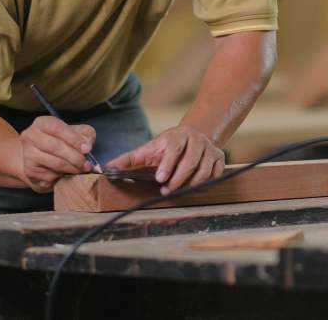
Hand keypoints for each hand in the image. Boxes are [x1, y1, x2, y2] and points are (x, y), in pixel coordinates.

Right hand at [17, 117, 95, 192]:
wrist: (40, 159)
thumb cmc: (61, 142)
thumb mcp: (75, 132)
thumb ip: (84, 134)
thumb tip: (87, 144)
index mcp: (42, 123)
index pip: (57, 128)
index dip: (74, 139)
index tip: (87, 149)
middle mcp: (30, 137)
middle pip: (55, 147)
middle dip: (75, 157)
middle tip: (87, 165)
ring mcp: (28, 154)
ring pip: (54, 163)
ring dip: (72, 168)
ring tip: (81, 170)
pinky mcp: (29, 171)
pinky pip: (50, 176)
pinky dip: (63, 176)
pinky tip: (68, 174)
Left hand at [108, 125, 225, 194]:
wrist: (193, 136)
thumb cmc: (165, 148)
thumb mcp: (147, 150)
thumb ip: (128, 159)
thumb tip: (107, 168)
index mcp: (177, 136)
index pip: (174, 149)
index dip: (168, 164)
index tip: (160, 179)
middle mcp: (196, 140)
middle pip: (190, 162)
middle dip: (178, 179)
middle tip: (166, 191)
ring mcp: (210, 149)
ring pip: (204, 170)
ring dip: (190, 184)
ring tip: (178, 191)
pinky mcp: (219, 159)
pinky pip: (215, 174)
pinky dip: (204, 183)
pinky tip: (193, 187)